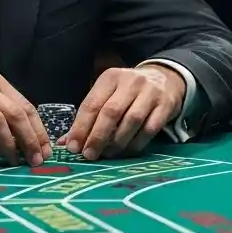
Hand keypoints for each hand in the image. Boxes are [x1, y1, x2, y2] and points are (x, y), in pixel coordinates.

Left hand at [64, 65, 186, 159]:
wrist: (165, 78)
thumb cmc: (129, 91)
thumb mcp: (108, 95)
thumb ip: (88, 117)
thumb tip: (65, 143)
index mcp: (110, 77)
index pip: (92, 103)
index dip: (81, 127)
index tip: (73, 148)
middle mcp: (131, 82)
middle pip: (111, 112)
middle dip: (98, 136)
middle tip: (89, 155)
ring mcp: (151, 92)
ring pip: (132, 120)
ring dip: (117, 142)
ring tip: (108, 153)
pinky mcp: (166, 105)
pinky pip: (150, 128)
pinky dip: (136, 143)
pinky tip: (127, 150)